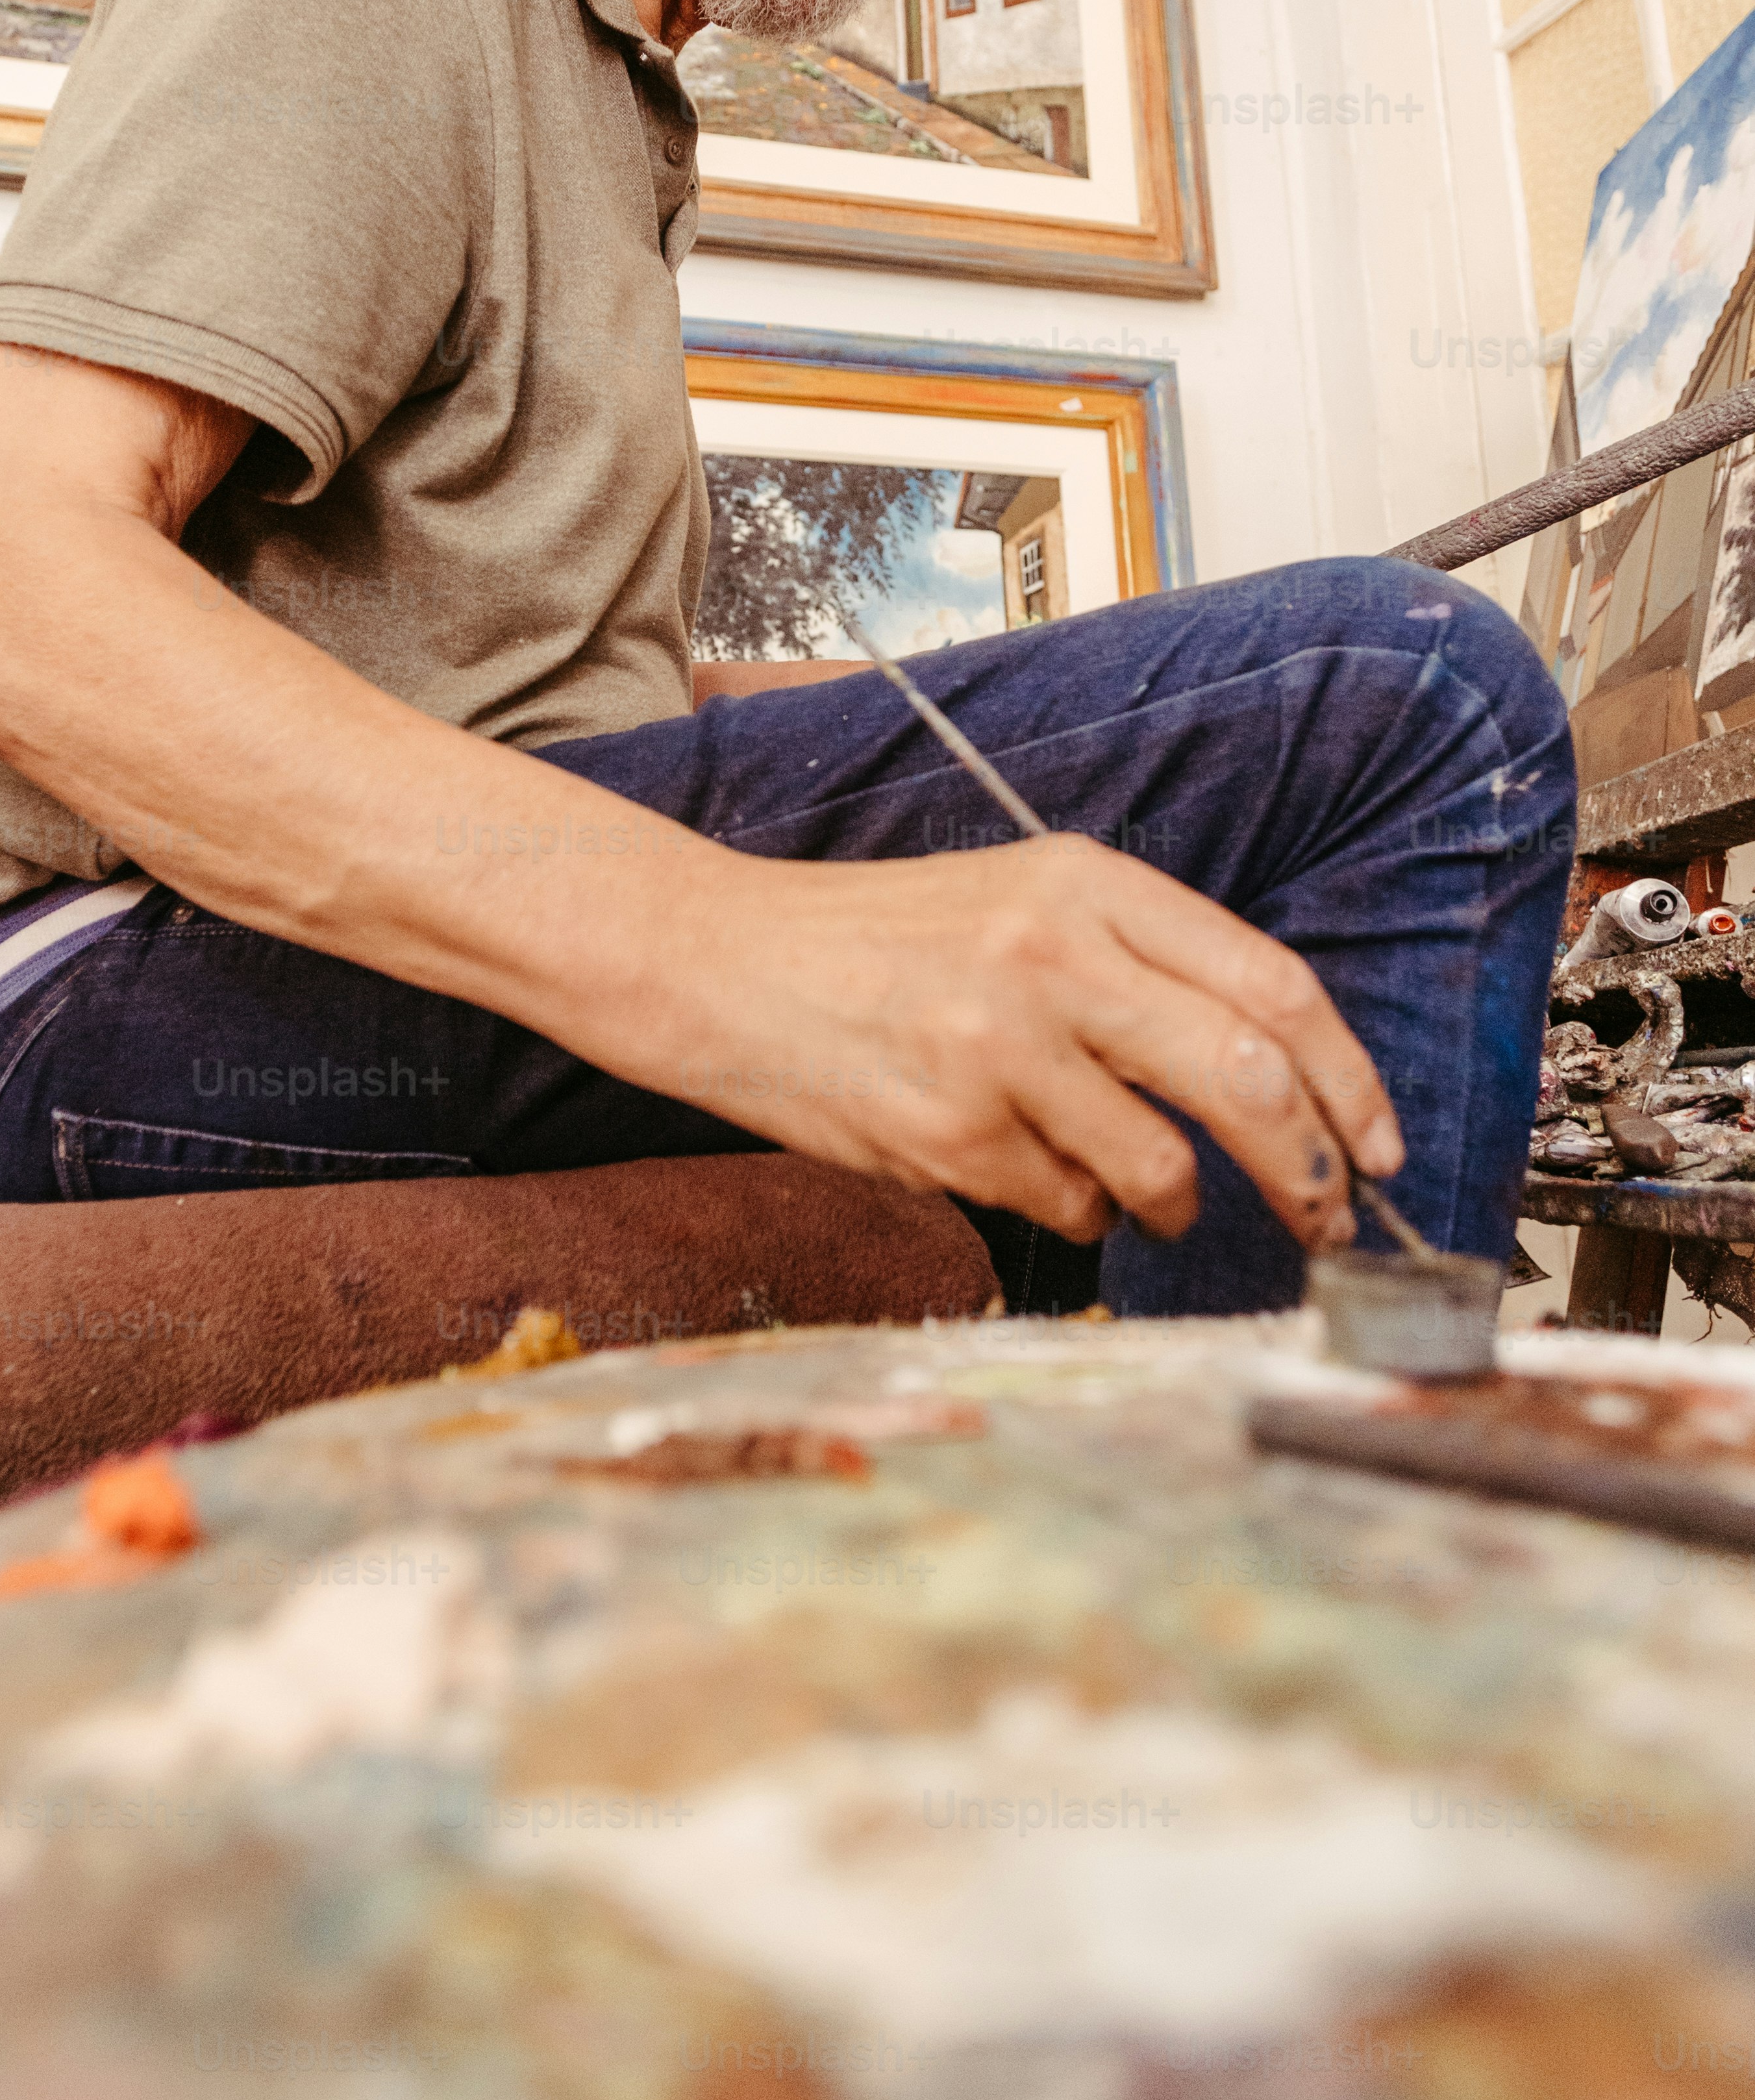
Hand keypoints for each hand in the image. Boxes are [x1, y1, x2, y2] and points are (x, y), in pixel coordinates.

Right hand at [688, 832, 1401, 1248]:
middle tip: (1323, 1216)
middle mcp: (1052, 956)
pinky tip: (1027, 1167)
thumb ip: (1140, 963)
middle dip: (1310, 1171)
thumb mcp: (1020, 901)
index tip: (1376, 1140)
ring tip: (1150, 1193)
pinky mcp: (951, 1132)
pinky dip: (1077, 1209)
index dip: (1349, 1078)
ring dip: (1177, 1203)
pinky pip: (1070, 1205)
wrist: (723, 962)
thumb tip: (1277, 1075)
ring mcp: (999, 1048)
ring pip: (1163, 1166)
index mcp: (1087, 884)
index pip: (1271, 985)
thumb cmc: (882, 941)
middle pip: (1249, 1081)